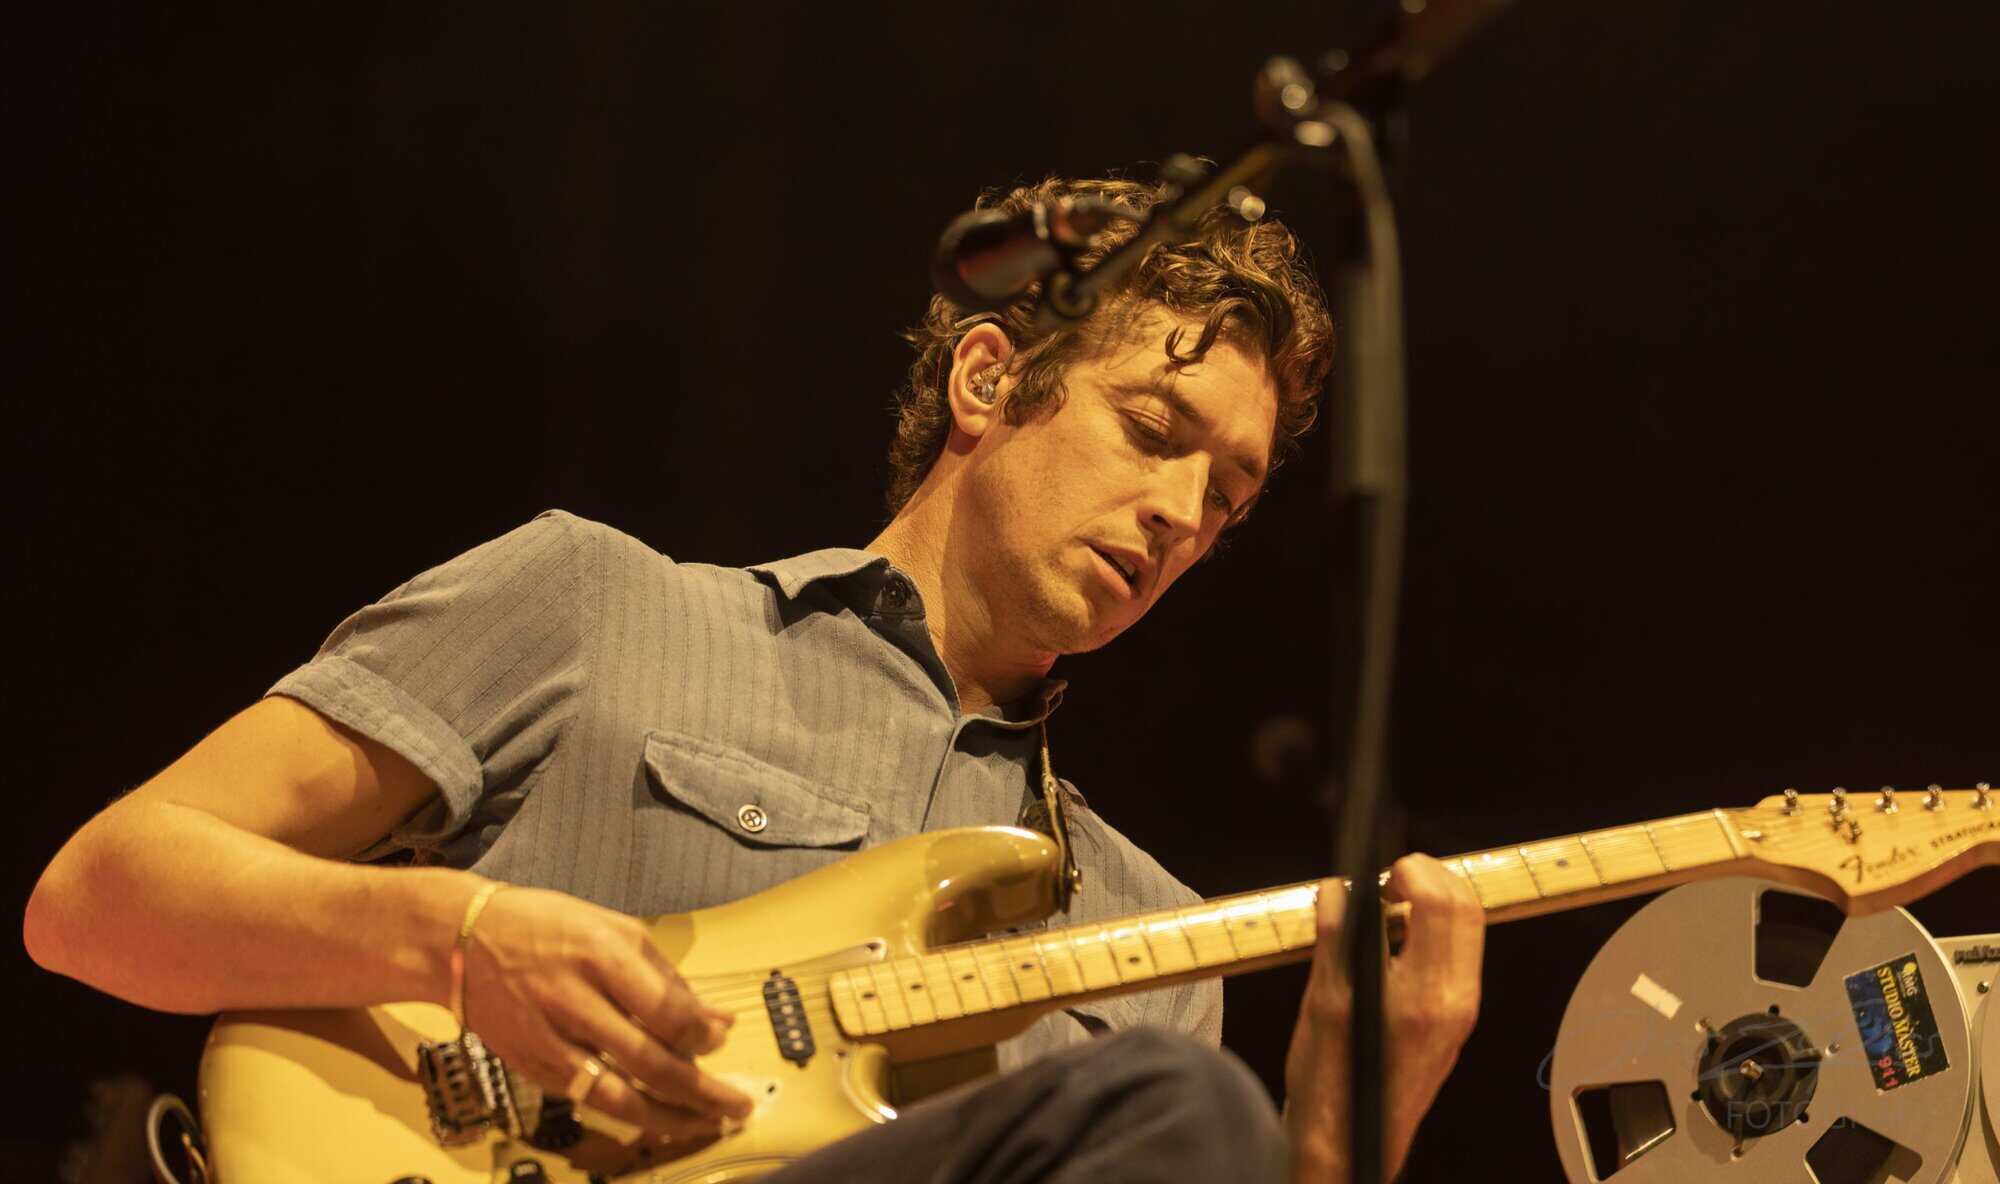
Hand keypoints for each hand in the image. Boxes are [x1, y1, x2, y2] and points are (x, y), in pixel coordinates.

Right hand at [456, 884, 755, 1142]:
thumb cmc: (547, 926)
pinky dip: (627, 1112)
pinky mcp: (530, 1065)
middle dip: (701, 1091)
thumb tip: (718, 1021)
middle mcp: (573, 998)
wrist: (460, 940)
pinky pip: (587, 1099)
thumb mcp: (614, 929)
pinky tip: (657, 1116)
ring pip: (617, 1095)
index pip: (665, 1010)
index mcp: (600, 954)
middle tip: (736, 1105)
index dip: (701, 1035)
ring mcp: (547, 1038)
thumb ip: (667, 977)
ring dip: (669, 1116)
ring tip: (706, 1124)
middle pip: (648, 1060)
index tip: (721, 1041)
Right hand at [1284, 854, 1484, 1182]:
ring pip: (1467, 928)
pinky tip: (1393, 942)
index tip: (1380, 874)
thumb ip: (1336, 938)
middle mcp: (1454, 1001)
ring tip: (1386, 910)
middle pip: (1467, 907)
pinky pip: (1456, 954)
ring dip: (1432, 902)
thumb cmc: (1334, 1085)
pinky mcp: (1453, 1017)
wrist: (1350, 1139)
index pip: (1442, 904)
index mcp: (1424, 994)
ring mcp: (1459, 1010)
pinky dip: (1431, 931)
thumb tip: (1339, 891)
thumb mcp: (1323, 1001)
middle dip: (1429, 878)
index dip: (1411, 872)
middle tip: (1388, 881)